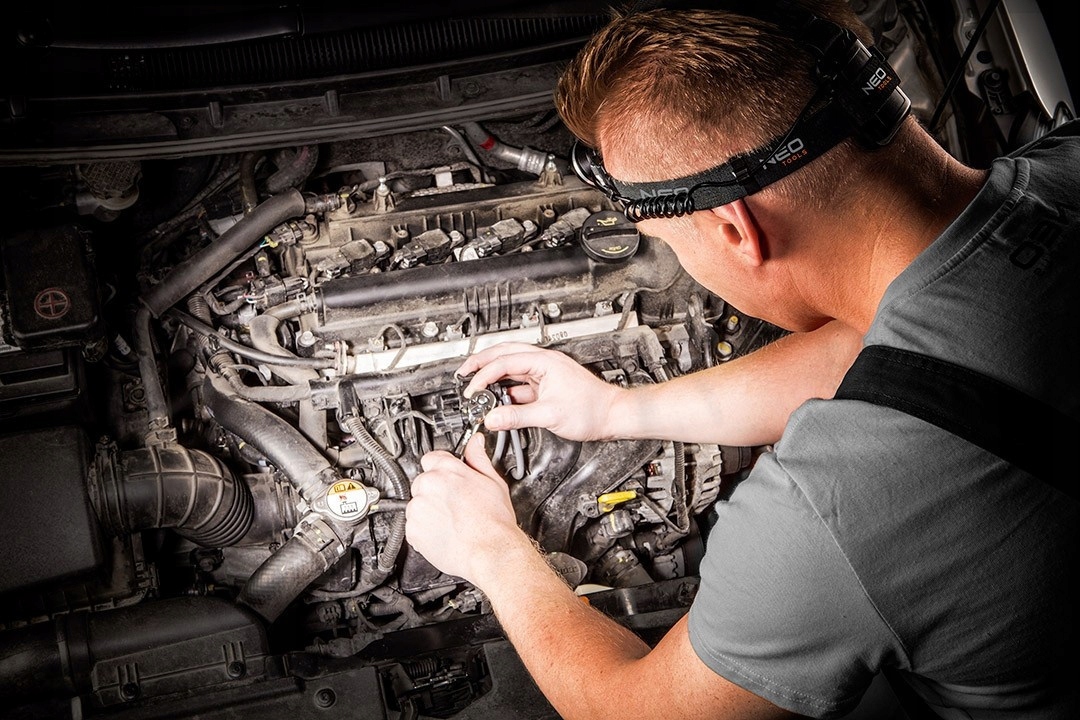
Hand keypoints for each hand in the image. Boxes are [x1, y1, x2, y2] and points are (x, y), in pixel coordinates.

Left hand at [406, 432, 527, 584]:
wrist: (490, 551)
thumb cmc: (494, 521)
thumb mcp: (494, 482)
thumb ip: (479, 458)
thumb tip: (475, 443)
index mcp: (447, 470)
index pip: (432, 458)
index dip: (442, 469)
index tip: (448, 477)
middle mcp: (428, 485)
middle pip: (423, 481)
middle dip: (435, 491)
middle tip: (454, 503)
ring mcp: (418, 508)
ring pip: (417, 504)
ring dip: (429, 510)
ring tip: (451, 520)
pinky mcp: (413, 530)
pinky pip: (414, 526)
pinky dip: (424, 530)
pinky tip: (444, 532)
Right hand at [457, 342, 622, 441]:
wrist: (612, 415)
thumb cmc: (591, 410)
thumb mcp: (549, 415)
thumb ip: (517, 416)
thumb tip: (492, 418)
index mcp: (544, 362)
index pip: (504, 362)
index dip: (483, 376)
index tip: (471, 390)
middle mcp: (543, 362)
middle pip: (504, 354)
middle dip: (481, 362)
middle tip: (463, 373)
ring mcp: (544, 372)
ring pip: (511, 367)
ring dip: (492, 375)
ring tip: (475, 385)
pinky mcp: (546, 384)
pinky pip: (519, 382)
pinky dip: (505, 388)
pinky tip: (497, 399)